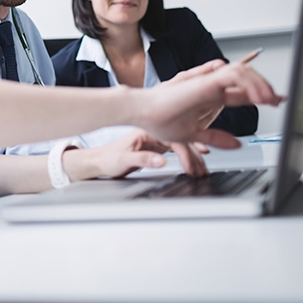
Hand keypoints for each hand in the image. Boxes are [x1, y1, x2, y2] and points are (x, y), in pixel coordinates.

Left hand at [73, 129, 209, 179]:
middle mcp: (152, 131)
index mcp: (145, 131)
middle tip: (203, 171)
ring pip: (181, 143)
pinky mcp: (156, 144)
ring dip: (194, 156)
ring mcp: (155, 137)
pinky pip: (177, 147)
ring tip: (203, 169)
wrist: (99, 161)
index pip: (173, 139)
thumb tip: (162, 161)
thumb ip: (142, 160)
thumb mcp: (123, 161)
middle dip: (194, 156)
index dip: (185, 154)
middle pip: (180, 140)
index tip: (191, 169)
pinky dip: (188, 154)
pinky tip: (198, 157)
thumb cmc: (108, 160)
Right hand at [138, 60, 281, 145]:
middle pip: (244, 82)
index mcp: (208, 99)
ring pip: (242, 73)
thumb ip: (215, 138)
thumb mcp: (193, 134)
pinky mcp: (205, 80)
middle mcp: (210, 88)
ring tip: (269, 99)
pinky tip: (256, 95)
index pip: (240, 94)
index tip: (275, 101)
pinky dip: (248, 81)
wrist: (141, 112)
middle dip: (264, 89)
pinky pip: (234, 74)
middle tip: (278, 99)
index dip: (259, 96)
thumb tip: (237, 144)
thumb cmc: (158, 120)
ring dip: (259, 84)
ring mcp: (208, 83)